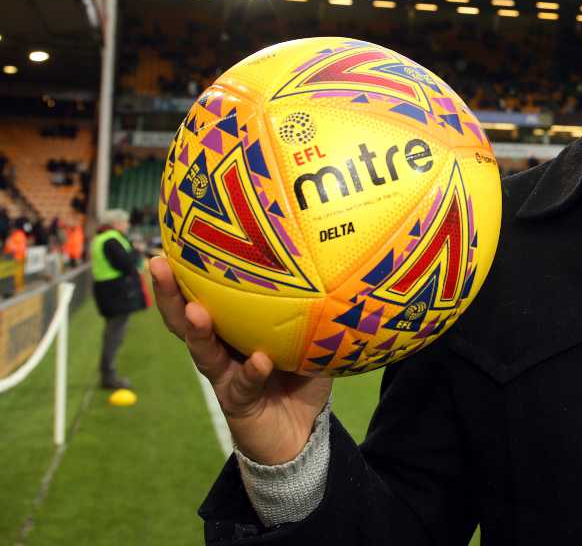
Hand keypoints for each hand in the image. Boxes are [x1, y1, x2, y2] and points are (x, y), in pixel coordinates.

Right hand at [150, 256, 332, 464]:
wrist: (301, 433)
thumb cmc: (302, 377)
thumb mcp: (309, 337)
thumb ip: (312, 307)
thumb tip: (333, 262)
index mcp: (233, 328)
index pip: (203, 294)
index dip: (185, 270)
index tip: (173, 238)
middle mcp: (220, 349)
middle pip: (184, 318)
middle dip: (169, 292)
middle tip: (158, 264)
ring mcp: (223, 376)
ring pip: (202, 352)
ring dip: (198, 331)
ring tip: (195, 310)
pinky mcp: (236, 403)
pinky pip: (242, 384)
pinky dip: (251, 372)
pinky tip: (260, 360)